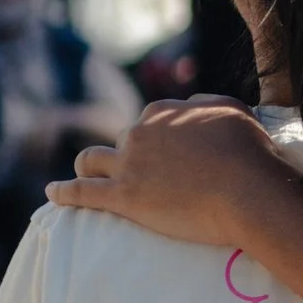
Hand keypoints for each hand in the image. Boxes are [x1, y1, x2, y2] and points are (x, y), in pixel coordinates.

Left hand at [50, 95, 296, 250]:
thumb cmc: (249, 153)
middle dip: (128, 154)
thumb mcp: (232, 111)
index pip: (150, 120)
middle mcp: (140, 132)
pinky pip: (81, 192)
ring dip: (87, 167)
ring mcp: (128, 165)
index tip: (167, 153)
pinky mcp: (123, 198)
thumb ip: (204, 104)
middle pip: (123, 141)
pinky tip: (53, 194)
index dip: (158, 138)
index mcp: (163, 111)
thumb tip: (189, 106)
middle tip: (142, 174)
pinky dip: (64, 192)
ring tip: (84, 175)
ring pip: (91, 160)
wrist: (246, 191)